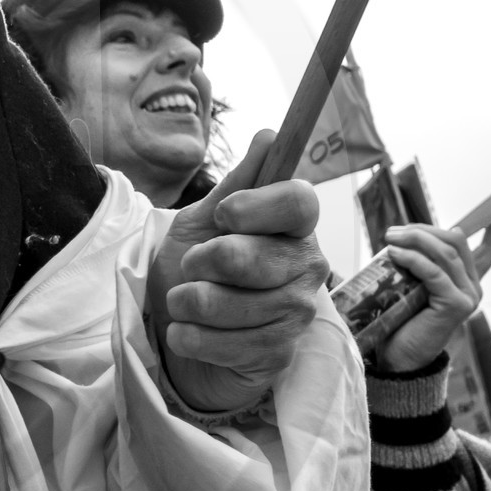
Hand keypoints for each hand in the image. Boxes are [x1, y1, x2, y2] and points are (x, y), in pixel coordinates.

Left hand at [147, 130, 326, 413]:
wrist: (182, 330)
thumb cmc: (196, 271)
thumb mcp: (203, 220)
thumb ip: (236, 184)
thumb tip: (270, 136)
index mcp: (293, 226)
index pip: (298, 202)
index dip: (254, 206)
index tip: (223, 215)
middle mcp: (308, 266)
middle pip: (249, 257)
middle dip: (200, 263)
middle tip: (192, 268)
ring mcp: (297, 313)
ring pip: (227, 305)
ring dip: (187, 303)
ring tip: (183, 302)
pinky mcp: (278, 354)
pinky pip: (223, 344)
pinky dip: (189, 338)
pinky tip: (186, 333)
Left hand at [370, 222, 490, 374]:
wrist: (399, 357)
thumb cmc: (400, 321)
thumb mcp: (411, 286)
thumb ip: (417, 266)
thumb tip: (400, 237)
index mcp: (467, 282)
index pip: (488, 253)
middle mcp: (473, 288)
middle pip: (456, 243)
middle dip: (425, 230)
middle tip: (395, 230)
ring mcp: (468, 297)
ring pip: (445, 254)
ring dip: (415, 240)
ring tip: (390, 238)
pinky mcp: (456, 306)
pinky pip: (434, 273)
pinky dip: (413, 259)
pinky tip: (395, 253)